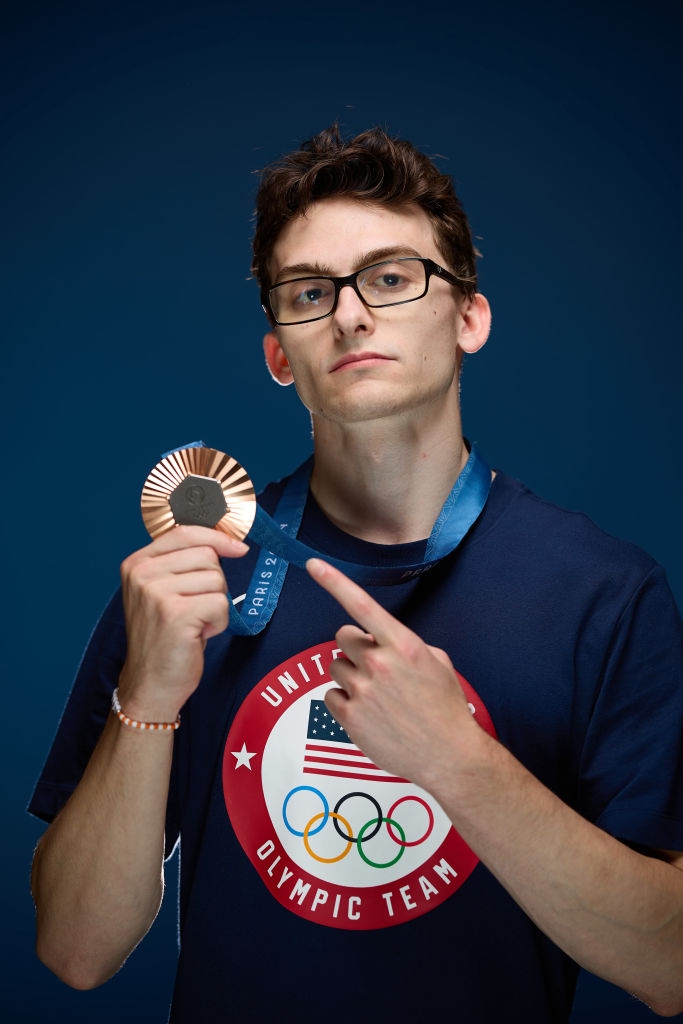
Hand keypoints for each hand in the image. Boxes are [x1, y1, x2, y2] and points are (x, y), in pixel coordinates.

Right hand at [118, 526, 247, 720]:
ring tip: (195, 623)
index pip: (184, 532)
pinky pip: (220, 603)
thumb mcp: (163, 592)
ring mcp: (156, 592)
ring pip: (217, 579)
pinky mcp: (175, 613)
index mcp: (137, 563)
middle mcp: (142, 574)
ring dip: (216, 605)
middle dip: (214, 583)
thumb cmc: (164, 638)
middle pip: (206, 555)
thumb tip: (227, 541)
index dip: (216, 538)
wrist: (150, 683)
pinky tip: (198, 634)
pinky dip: (219, 622)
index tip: (238, 548)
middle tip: (197, 609)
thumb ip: (182, 564)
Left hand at [306, 558, 480, 790]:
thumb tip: (378, 640)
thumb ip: (403, 644)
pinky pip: (331, 695)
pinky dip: (344, 701)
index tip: (313, 564)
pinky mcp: (349, 718)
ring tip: (375, 694)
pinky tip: (368, 713)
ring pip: (336, 665)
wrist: (449, 755)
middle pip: (343, 637)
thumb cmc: (445, 706)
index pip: (362, 605)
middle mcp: (379, 663)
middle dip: (355, 646)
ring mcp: (362, 691)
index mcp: (403, 644)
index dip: (334, 582)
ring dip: (350, 674)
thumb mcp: (436, 663)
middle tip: (374, 665)